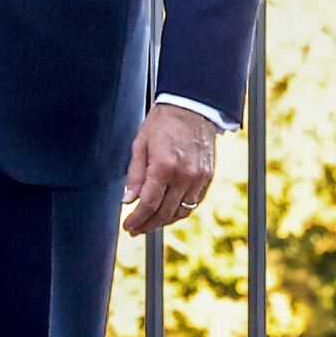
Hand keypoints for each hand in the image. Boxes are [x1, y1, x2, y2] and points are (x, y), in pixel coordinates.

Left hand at [121, 104, 217, 234]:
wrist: (192, 107)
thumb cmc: (164, 122)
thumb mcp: (141, 144)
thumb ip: (135, 175)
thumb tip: (128, 200)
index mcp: (164, 166)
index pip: (148, 204)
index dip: (136, 219)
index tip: (128, 225)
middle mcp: (184, 175)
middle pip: (164, 212)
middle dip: (147, 225)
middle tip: (135, 229)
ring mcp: (198, 177)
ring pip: (181, 212)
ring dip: (164, 221)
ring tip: (150, 223)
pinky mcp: (207, 177)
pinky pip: (194, 203)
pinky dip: (180, 211)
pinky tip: (168, 212)